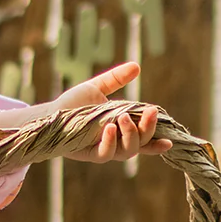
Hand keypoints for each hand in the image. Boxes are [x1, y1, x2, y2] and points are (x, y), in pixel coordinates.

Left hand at [0, 62, 171, 162]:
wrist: (49, 115)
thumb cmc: (72, 105)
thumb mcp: (97, 88)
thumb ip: (116, 79)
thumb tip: (136, 66)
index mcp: (122, 129)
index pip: (145, 138)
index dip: (158, 141)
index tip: (171, 140)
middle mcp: (115, 142)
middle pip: (141, 144)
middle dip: (148, 129)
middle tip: (149, 112)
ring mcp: (103, 149)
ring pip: (127, 152)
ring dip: (131, 135)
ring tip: (121, 118)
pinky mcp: (88, 154)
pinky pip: (105, 154)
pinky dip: (110, 142)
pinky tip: (109, 129)